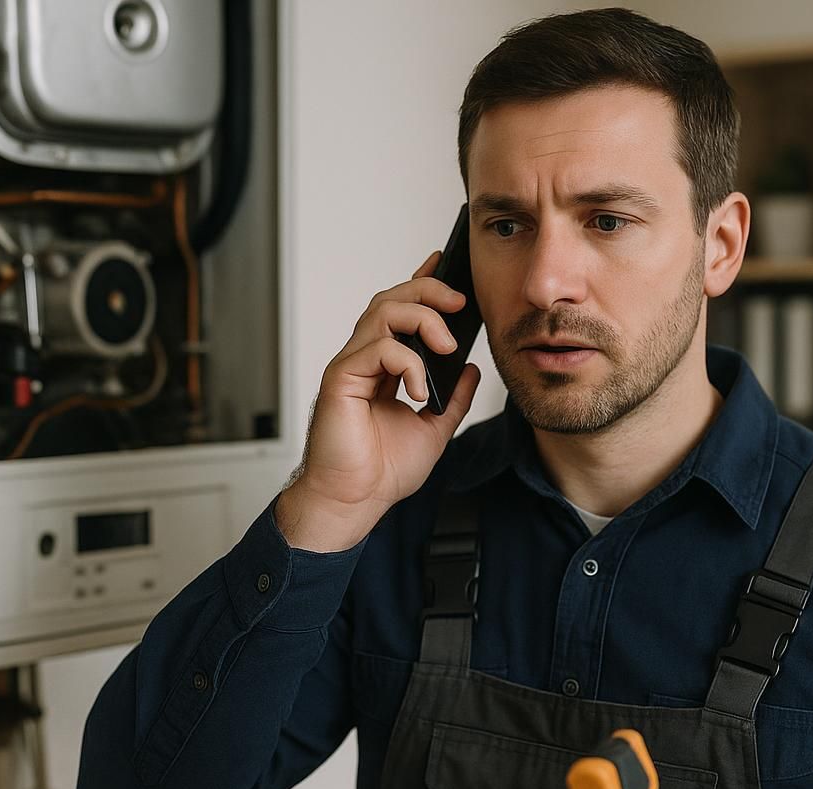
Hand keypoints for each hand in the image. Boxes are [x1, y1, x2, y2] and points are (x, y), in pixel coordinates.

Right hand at [277, 250, 481, 551]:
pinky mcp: (341, 379)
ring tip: (445, 345)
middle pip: (392, 299)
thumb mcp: (434, 428)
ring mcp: (352, 366)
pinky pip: (378, 348)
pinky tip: (417, 389)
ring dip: (422, 319)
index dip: (424, 282)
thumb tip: (471, 368)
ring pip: (383, 311)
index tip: (448, 264)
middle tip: (459, 303)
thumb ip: (452, 397)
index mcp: (385, 366)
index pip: (403, 311)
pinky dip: (406, 361)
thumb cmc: (382, 470)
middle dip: (428, 290)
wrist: (355, 501)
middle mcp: (366, 358)